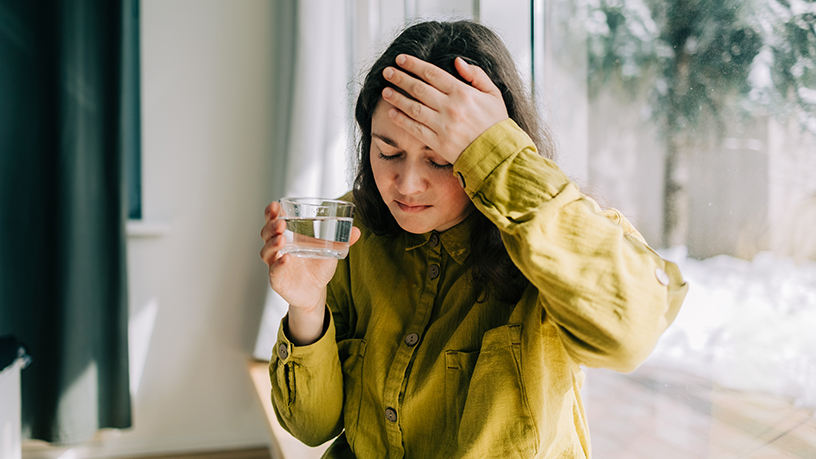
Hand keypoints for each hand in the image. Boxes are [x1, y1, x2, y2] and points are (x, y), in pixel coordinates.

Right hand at [260, 202, 360, 311]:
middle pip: (266, 234)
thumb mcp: (331, 251)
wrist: (316, 291)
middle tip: (280, 222)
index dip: (271, 213)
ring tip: (282, 239)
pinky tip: (287, 259)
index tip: (275, 205)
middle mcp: (279, 249)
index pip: (273, 221)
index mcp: (288, 237)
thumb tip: (356, 230)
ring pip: (266, 252)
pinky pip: (274, 271)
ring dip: (273, 244)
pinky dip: (279, 265)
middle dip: (271, 226)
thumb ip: (342, 240)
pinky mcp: (278, 280)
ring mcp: (276, 264)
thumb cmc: (318, 267)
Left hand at [381, 54, 508, 164]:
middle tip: (387, 71)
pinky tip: (392, 113)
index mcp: (463, 92)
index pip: (432, 73)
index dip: (414, 64)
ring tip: (385, 90)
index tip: (400, 59)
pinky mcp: (438, 142)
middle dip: (400, 77)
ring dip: (397, 97)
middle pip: (419, 88)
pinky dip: (402, 120)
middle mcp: (450, 107)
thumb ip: (476, 75)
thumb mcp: (493, 94)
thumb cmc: (496, 123)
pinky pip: (415, 129)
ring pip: (413, 108)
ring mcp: (443, 125)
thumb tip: (457, 61)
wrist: (498, 154)